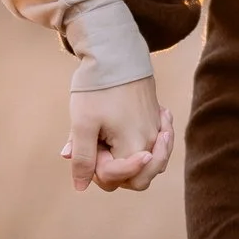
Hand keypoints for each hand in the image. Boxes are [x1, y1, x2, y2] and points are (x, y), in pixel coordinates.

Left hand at [59, 76, 174, 191]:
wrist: (115, 52)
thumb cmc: (97, 88)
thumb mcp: (82, 124)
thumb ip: (82, 159)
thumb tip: (81, 186)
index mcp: (135, 147)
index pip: (117, 179)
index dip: (96, 170)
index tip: (90, 146)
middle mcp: (152, 142)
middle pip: (137, 179)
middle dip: (115, 171)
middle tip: (98, 147)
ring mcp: (157, 130)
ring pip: (146, 163)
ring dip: (127, 160)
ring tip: (109, 141)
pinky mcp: (157, 118)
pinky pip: (152, 145)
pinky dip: (139, 145)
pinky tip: (125, 129)